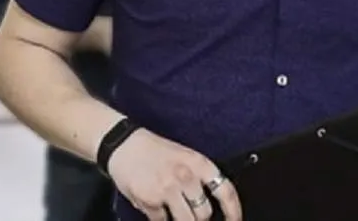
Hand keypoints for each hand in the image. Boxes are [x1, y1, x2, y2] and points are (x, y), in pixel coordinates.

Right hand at [106, 129, 241, 220]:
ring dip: (181, 219)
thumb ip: (199, 177)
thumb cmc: (154, 150)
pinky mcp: (150, 201)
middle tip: (189, 212)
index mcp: (198, 163)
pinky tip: (154, 205)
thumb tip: (210, 204)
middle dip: (198, 217)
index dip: (234, 211)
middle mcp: (186, 176)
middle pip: (204, 213)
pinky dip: (159, 217)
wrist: (123, 144)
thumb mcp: (184, 156)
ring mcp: (168, 189)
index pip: (225, 191)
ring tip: (173, 211)